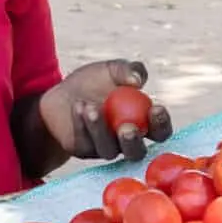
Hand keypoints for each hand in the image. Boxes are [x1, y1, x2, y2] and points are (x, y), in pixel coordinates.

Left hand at [37, 59, 172, 164]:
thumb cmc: (93, 82)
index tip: (155, 108)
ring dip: (101, 130)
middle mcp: (126, 141)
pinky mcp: (83, 150)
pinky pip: (85, 142)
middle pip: (137, 152)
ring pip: (109, 150)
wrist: (61, 93)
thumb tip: (137, 80)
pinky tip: (78, 106)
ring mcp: (105, 148)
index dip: (161, 123)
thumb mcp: (112, 70)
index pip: (159, 131)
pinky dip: (81, 124)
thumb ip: (129, 69)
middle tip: (127, 127)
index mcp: (142, 123)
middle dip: (134, 141)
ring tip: (91, 107)